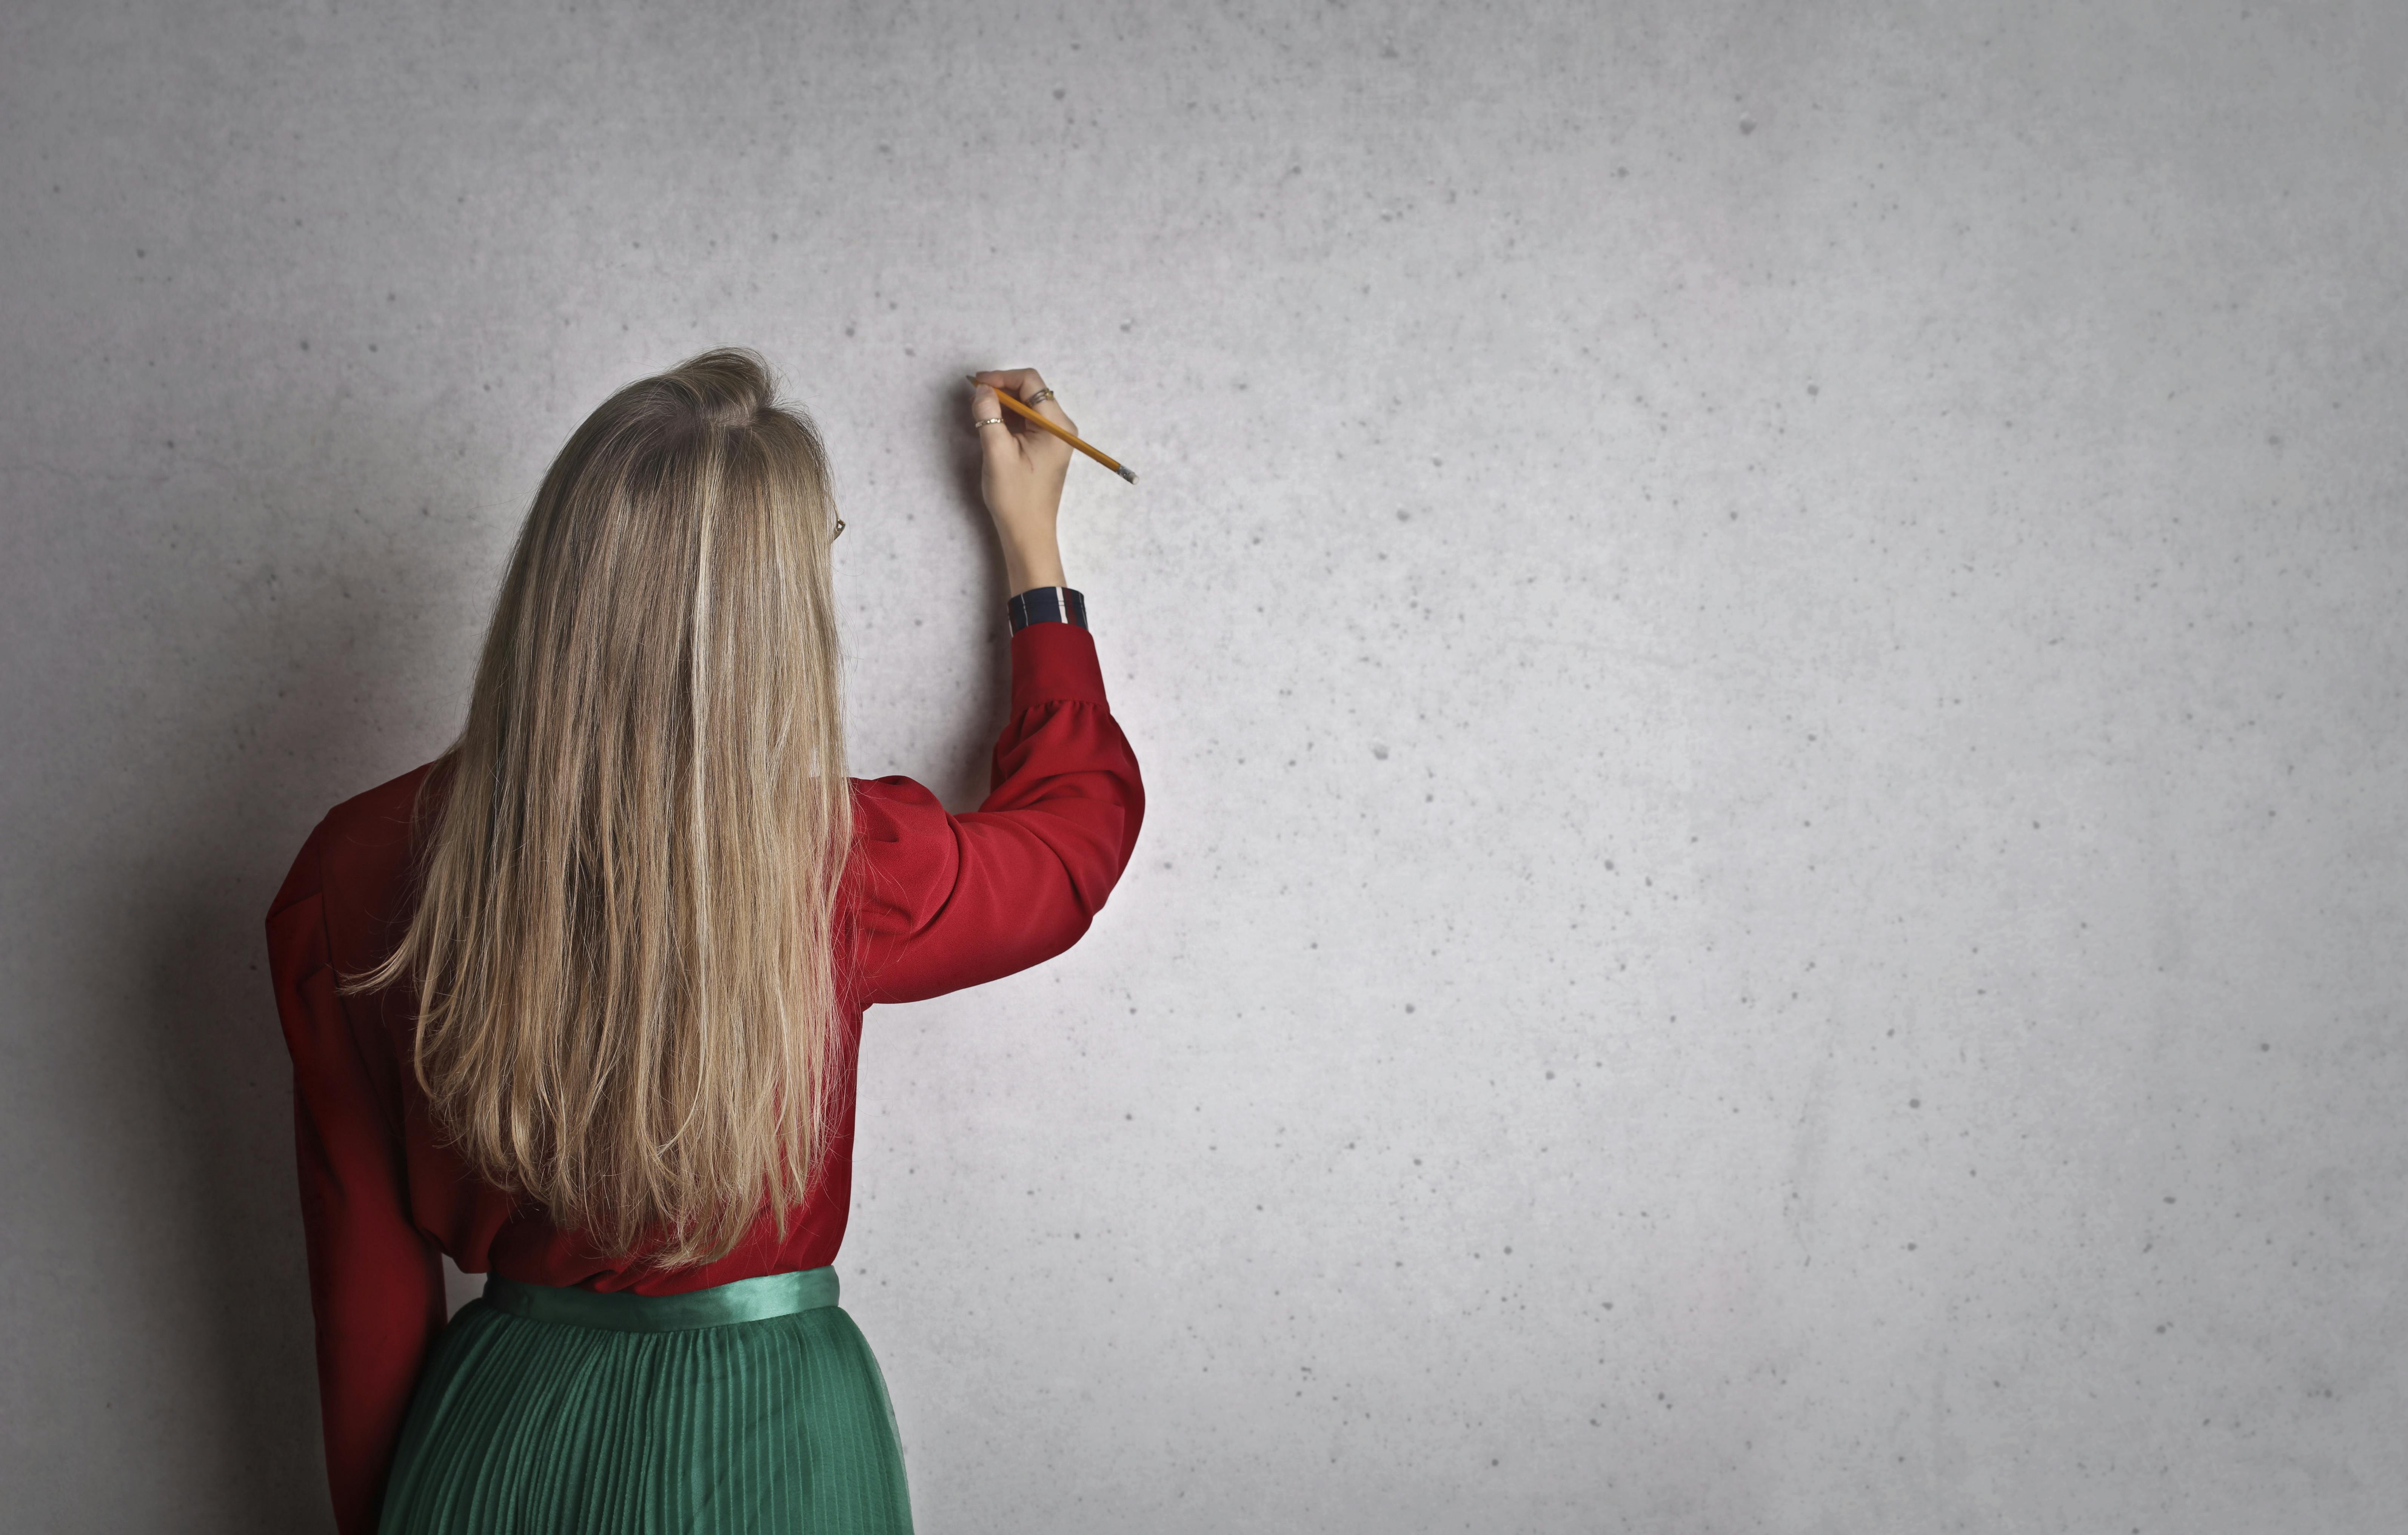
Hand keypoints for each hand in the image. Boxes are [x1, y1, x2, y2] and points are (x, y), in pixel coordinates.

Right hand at [970, 368, 1070, 591]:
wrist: (1028, 533)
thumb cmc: (1015, 497)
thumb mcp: (997, 452)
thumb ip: (988, 416)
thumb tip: (981, 389)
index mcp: (1057, 425)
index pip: (1031, 382)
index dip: (1002, 377)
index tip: (977, 384)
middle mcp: (1060, 426)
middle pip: (1029, 391)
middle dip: (1001, 390)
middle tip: (975, 401)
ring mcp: (1053, 437)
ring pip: (1025, 405)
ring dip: (1002, 405)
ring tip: (980, 417)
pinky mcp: (1044, 447)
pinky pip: (1025, 422)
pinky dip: (1007, 419)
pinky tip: (991, 428)